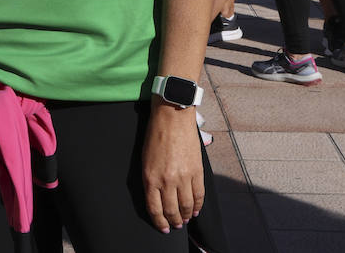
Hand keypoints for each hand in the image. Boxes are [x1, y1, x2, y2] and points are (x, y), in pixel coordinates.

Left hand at [142, 103, 203, 233]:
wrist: (172, 116)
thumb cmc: (155, 134)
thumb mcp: (145, 158)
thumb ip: (151, 178)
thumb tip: (157, 195)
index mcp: (150, 177)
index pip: (155, 208)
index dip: (159, 221)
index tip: (163, 227)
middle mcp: (167, 180)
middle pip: (171, 210)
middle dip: (173, 221)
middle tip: (175, 226)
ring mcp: (183, 176)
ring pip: (186, 205)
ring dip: (186, 216)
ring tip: (185, 220)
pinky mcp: (197, 171)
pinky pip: (199, 194)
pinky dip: (198, 205)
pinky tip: (195, 210)